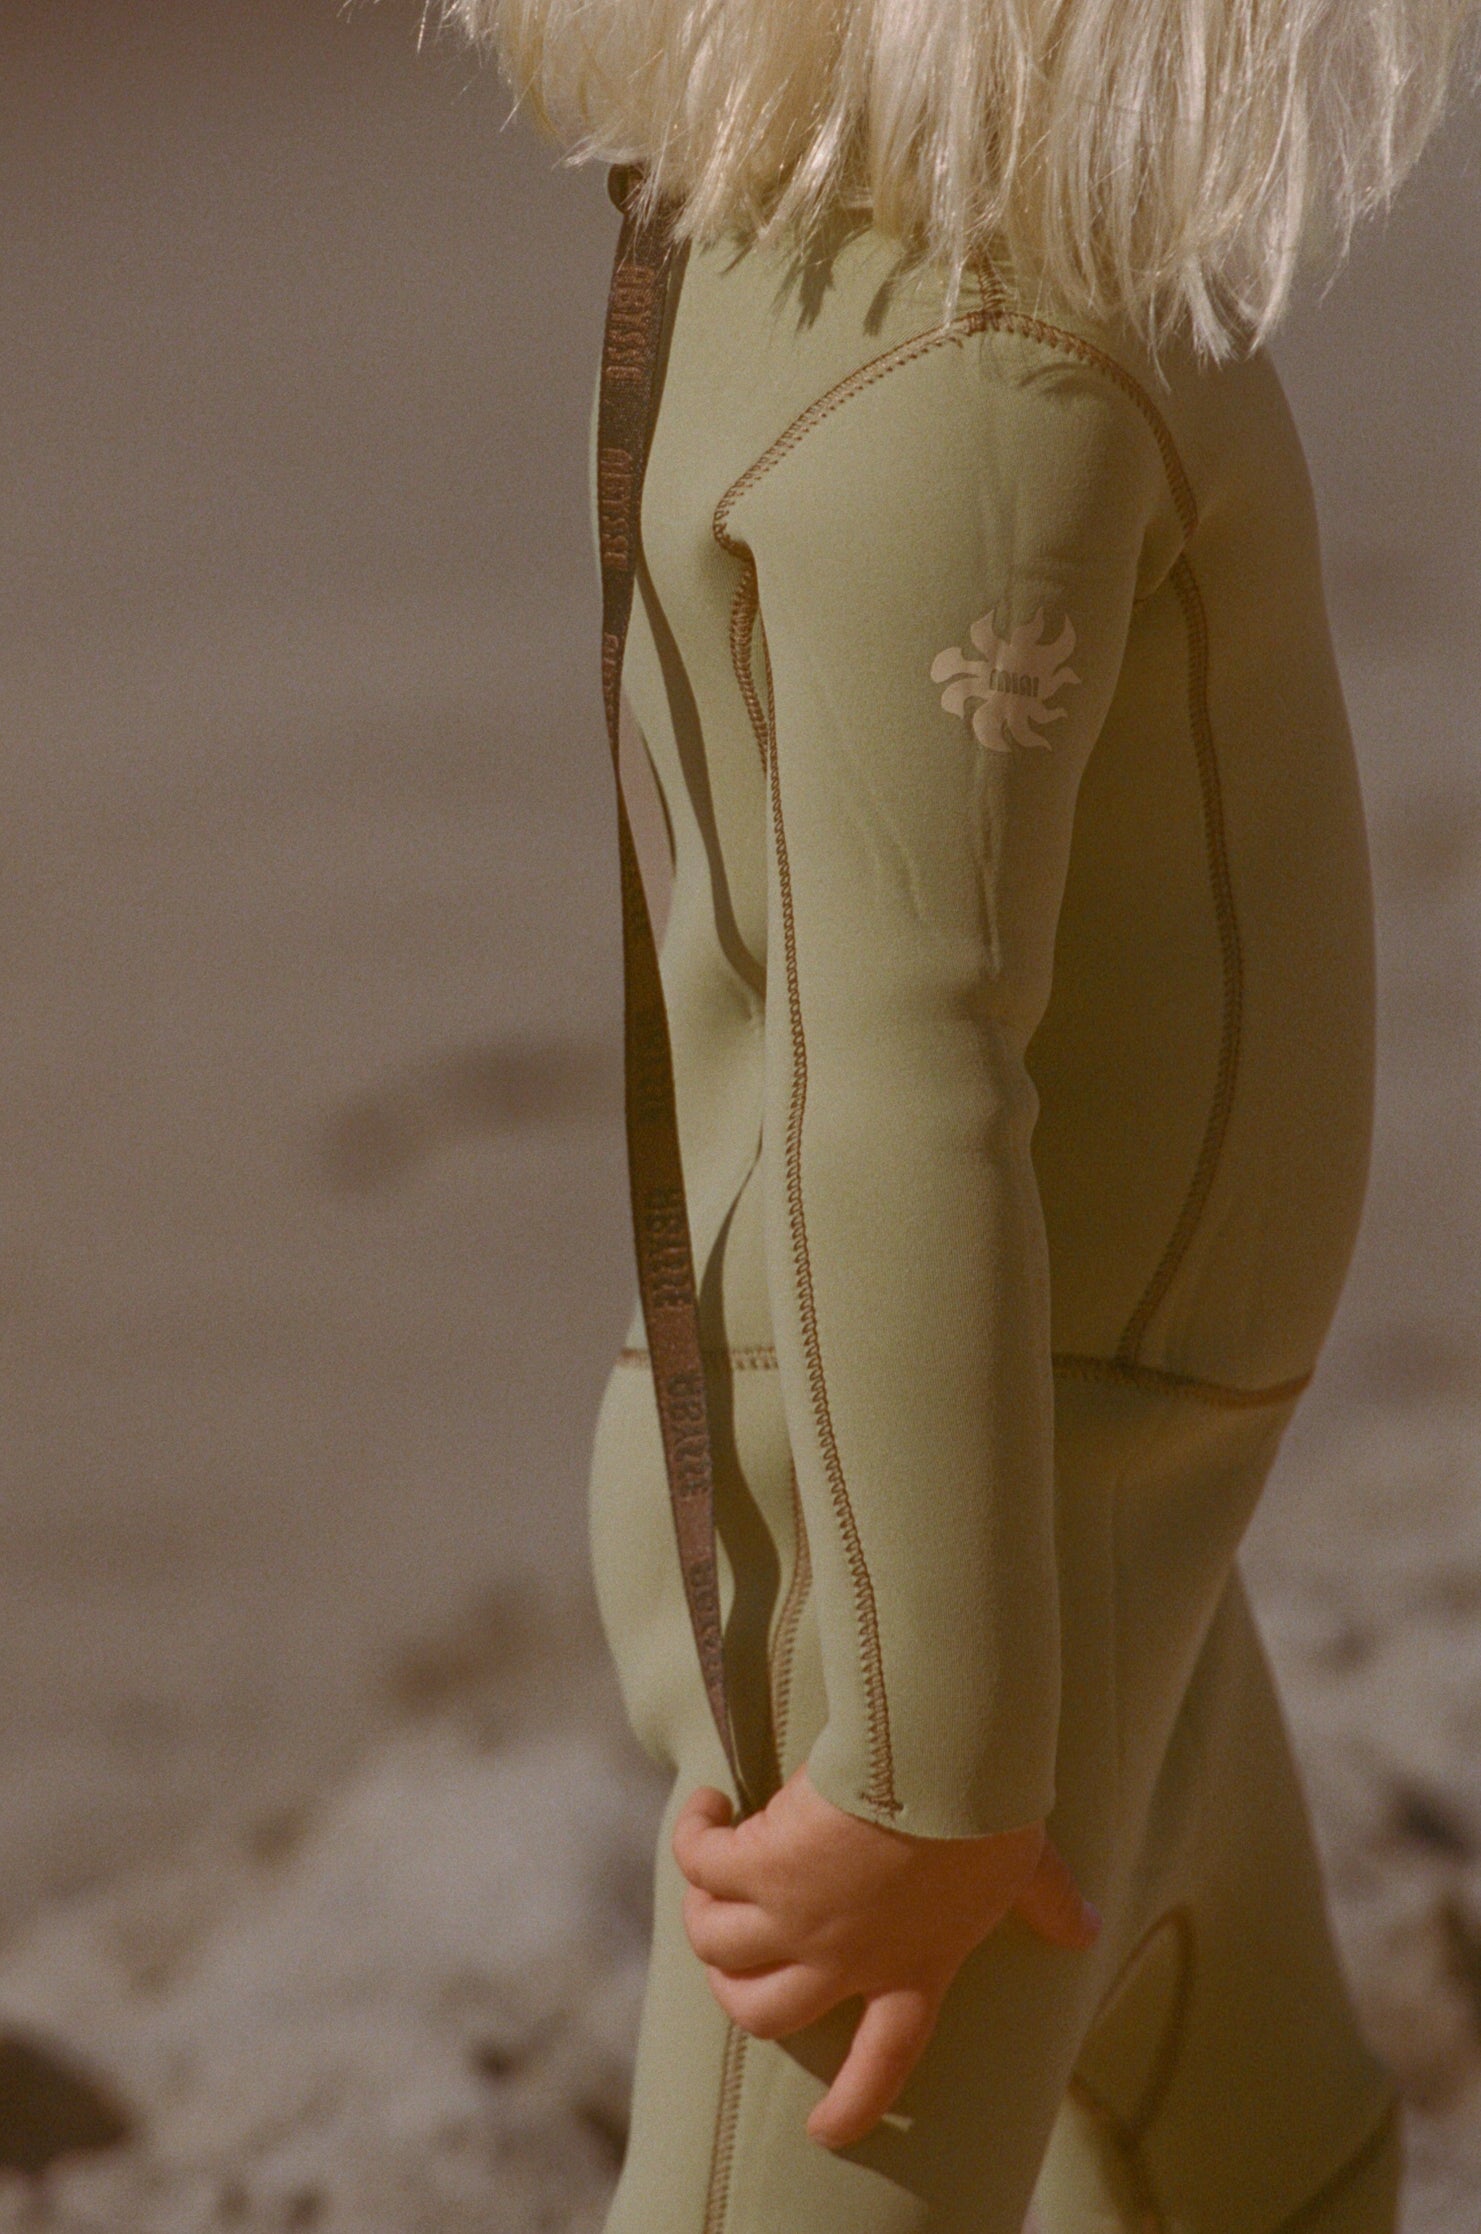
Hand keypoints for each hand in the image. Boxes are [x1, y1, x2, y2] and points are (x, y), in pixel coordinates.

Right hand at [674, 1767, 1097, 2149]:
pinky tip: (708, 1809)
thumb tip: (1088, 1929)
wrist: (935, 1763)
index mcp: (914, 1967)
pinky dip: (695, 1838)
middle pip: (765, 2012)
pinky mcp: (758, 1866)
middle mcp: (844, 1958)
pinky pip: (700, 1865)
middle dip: (735, 1992)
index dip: (856, 2102)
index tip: (827, 2132)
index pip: (887, 2060)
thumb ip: (1049, 1904)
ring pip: (718, 1947)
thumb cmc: (985, 1814)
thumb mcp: (1024, 1868)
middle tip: (730, 1956)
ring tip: (713, 1867)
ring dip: (705, 1912)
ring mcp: (794, 1919)